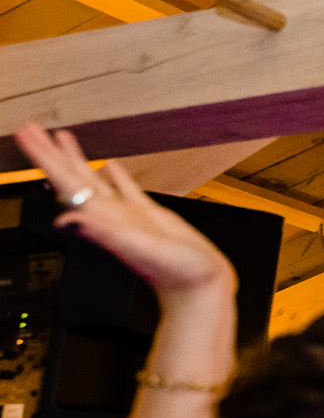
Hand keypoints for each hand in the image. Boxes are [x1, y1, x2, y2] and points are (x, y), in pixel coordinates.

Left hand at [14, 125, 234, 302]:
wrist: (200, 288)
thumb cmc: (175, 273)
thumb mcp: (138, 249)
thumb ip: (102, 233)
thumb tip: (63, 220)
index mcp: (103, 217)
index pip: (65, 181)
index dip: (44, 158)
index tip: (27, 136)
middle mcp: (109, 214)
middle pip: (72, 176)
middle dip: (50, 152)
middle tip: (31, 128)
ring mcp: (127, 214)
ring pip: (95, 179)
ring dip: (76, 158)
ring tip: (62, 137)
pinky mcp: (149, 216)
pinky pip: (126, 190)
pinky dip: (116, 175)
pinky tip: (112, 165)